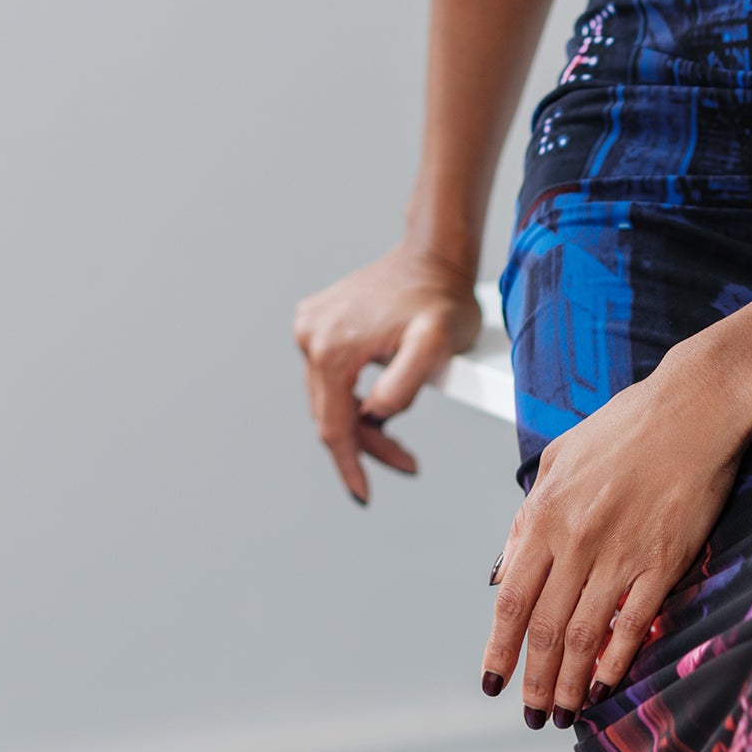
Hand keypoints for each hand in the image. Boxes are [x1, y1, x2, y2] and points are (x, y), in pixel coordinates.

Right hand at [294, 245, 481, 504]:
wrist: (434, 256)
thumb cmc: (442, 299)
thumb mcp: (436, 345)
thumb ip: (404, 384)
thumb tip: (375, 414)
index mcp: (332, 349)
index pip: (335, 426)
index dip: (350, 466)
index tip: (363, 495)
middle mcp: (311, 336)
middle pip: (331, 414)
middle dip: (366, 446)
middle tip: (408, 461)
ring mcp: (310, 327)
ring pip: (329, 397)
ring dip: (360, 421)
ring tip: (398, 436)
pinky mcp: (316, 322)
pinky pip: (329, 375)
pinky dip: (352, 394)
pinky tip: (379, 399)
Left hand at [481, 343, 751, 722]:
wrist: (694, 406)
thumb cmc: (626, 427)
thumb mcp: (557, 460)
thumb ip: (527, 516)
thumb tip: (503, 570)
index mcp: (544, 514)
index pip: (511, 599)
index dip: (499, 648)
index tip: (493, 682)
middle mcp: (576, 539)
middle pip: (545, 629)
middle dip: (535, 680)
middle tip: (532, 713)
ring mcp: (621, 552)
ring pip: (585, 635)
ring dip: (572, 682)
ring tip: (565, 713)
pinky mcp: (664, 559)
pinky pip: (633, 622)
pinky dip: (616, 660)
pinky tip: (606, 685)